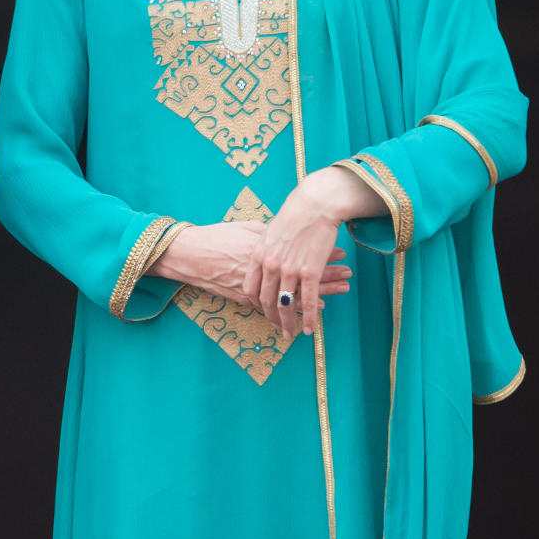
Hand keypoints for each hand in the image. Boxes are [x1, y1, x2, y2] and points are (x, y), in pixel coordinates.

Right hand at [150, 219, 349, 315]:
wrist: (191, 253)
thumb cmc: (216, 237)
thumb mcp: (244, 230)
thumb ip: (267, 235)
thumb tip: (286, 235)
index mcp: (266, 249)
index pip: (301, 253)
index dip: (322, 256)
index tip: (340, 255)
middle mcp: (265, 269)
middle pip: (301, 275)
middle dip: (327, 277)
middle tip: (347, 278)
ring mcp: (256, 286)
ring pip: (293, 293)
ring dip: (316, 294)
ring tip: (337, 293)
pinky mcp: (246, 298)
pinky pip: (276, 306)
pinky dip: (295, 307)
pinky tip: (311, 309)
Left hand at [242, 166, 374, 338]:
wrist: (314, 206)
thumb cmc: (293, 216)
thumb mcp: (269, 233)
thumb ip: (263, 250)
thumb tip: (261, 262)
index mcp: (258, 255)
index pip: (251, 289)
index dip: (256, 304)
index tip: (262, 311)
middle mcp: (271, 265)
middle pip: (266, 301)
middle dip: (271, 319)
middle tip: (277, 329)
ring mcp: (289, 270)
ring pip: (285, 305)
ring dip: (288, 323)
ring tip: (290, 334)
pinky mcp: (310, 272)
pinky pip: (307, 301)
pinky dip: (308, 318)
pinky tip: (308, 329)